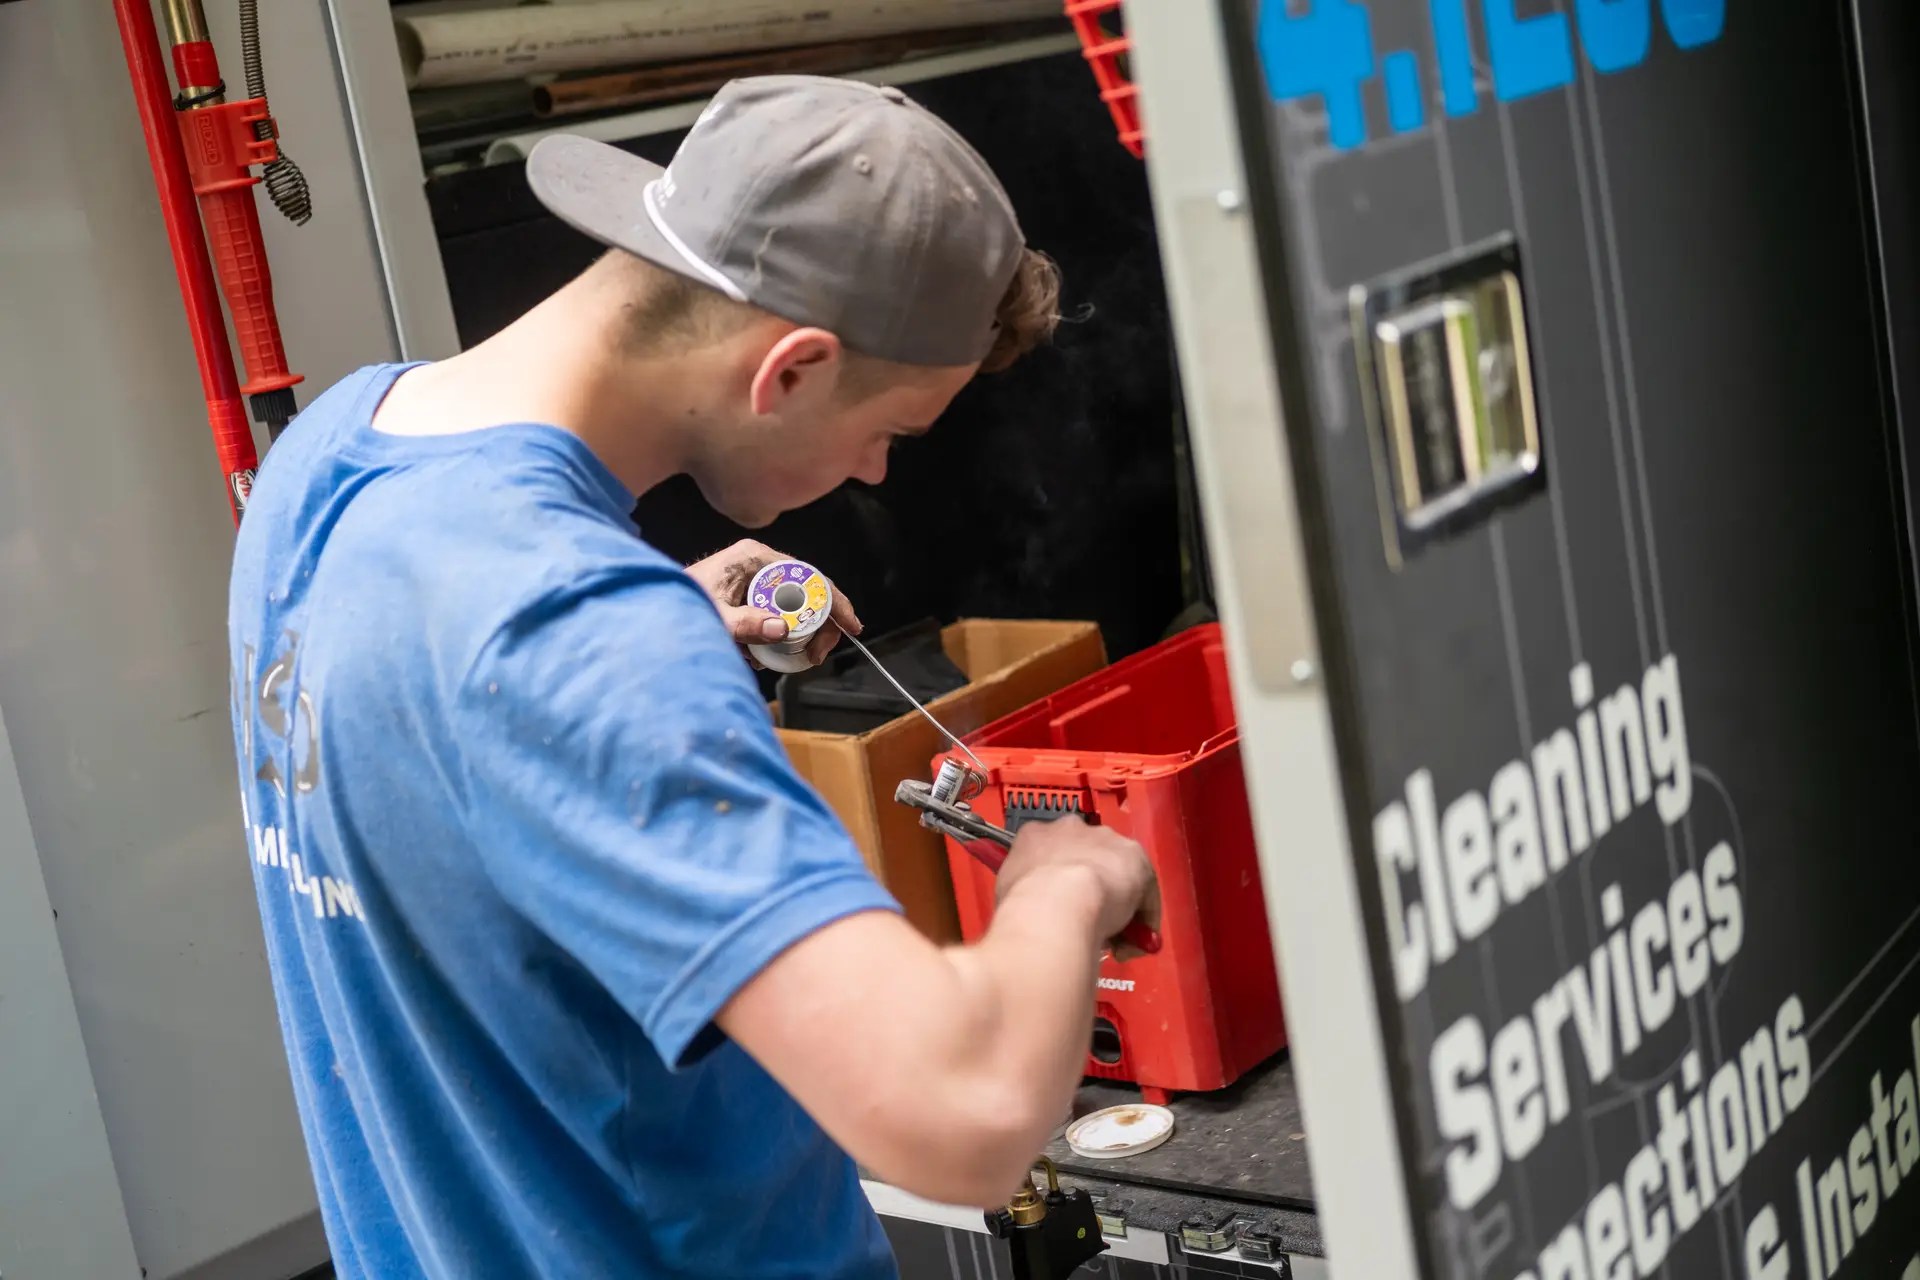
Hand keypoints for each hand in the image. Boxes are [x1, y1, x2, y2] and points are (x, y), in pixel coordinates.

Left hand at [684, 540, 863, 667]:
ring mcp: (755, 580)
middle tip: (817, 656)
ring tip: (791, 659)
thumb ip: (745, 624)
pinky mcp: (749, 596)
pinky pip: (777, 614)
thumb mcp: (715, 618)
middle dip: (820, 626)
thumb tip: (783, 630)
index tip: (851, 626)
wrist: (653, 609)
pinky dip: (779, 636)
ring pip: (794, 606)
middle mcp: (760, 564)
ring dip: (798, 635)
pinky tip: (766, 655)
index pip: (809, 575)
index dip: (835, 600)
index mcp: (755, 558)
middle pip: (808, 591)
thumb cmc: (679, 606)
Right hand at [995, 816, 1159, 961]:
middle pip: (1086, 855)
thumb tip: (1030, 907)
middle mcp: (1071, 828)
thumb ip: (1024, 890)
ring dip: (1118, 900)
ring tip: (1113, 939)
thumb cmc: (1023, 904)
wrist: (1057, 901)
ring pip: (1116, 870)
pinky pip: (1143, 889)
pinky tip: (1134, 943)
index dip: (1057, 880)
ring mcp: (1105, 838)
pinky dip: (1142, 916)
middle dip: (1090, 884)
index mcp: (1035, 835)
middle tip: (1088, 920)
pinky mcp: (1135, 855)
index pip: (1049, 852)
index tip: (1060, 906)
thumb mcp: (1008, 892)